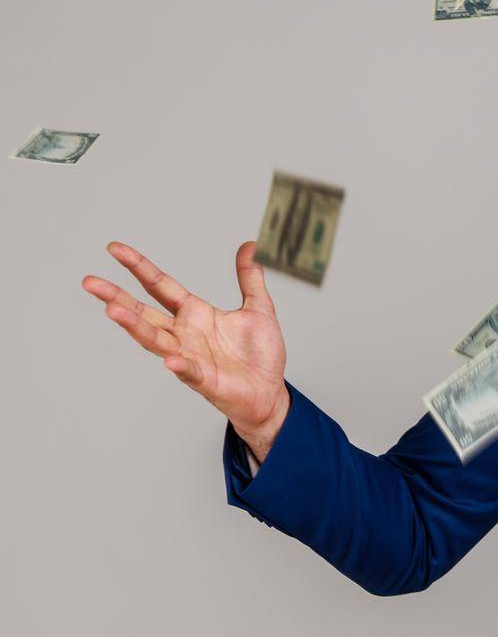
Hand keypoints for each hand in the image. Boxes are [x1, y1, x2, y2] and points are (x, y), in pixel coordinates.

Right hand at [83, 241, 289, 451]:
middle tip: (90, 282)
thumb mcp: (258, 308)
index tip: (114, 248)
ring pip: (155, 340)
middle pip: (144, 312)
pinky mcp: (204, 379)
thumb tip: (251, 245)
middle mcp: (184, 333)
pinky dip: (179, 364)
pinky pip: (188, 371)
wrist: (269, 391)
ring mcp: (190, 356)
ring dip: (134, 326)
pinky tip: (169, 359)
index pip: (160, 285)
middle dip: (117, 297)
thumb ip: (250, 278)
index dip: (138, 267)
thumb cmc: (258, 354)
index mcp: (194, 313)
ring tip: (112, 311)